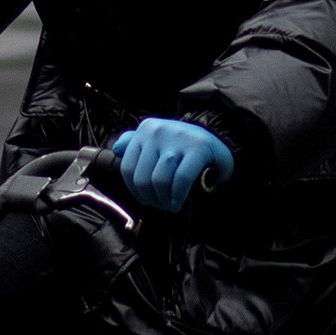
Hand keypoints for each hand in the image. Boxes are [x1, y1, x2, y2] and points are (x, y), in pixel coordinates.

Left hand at [110, 116, 232, 213]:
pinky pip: (181, 180)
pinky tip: (179, 202)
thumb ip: (135, 143)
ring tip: (171, 205)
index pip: (127, 168)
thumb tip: (117, 148)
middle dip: (151, 199)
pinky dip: (178, 195)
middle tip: (161, 205)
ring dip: (164, 200)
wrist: (219, 139)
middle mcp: (158, 131)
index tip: (146, 199)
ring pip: (160, 181)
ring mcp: (178, 138)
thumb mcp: (158, 139)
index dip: (135, 191)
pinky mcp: (198, 148)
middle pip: (142, 178)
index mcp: (145, 129)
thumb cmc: (183, 146)